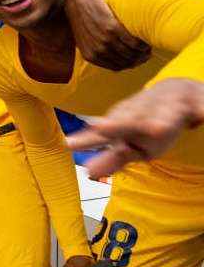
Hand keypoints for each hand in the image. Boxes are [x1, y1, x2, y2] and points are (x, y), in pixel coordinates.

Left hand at [64, 0, 149, 70]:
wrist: (80, 1)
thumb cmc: (84, 19)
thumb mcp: (85, 39)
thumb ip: (95, 50)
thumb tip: (111, 56)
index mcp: (91, 56)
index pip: (117, 67)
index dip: (130, 65)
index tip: (139, 60)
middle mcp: (98, 51)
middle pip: (126, 62)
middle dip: (139, 60)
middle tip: (147, 54)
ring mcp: (105, 40)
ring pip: (130, 54)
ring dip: (142, 53)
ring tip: (147, 48)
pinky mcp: (112, 29)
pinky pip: (132, 43)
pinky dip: (141, 45)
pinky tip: (145, 42)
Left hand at [66, 78, 203, 176]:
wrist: (179, 91)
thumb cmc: (148, 120)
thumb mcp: (132, 141)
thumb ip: (112, 158)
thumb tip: (87, 174)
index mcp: (128, 120)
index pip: (109, 129)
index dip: (95, 134)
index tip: (76, 140)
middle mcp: (146, 110)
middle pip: (132, 118)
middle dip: (118, 123)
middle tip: (101, 127)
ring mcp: (170, 105)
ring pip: (166, 112)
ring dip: (161, 119)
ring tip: (156, 128)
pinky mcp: (198, 103)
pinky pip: (203, 108)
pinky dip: (203, 111)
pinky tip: (202, 115)